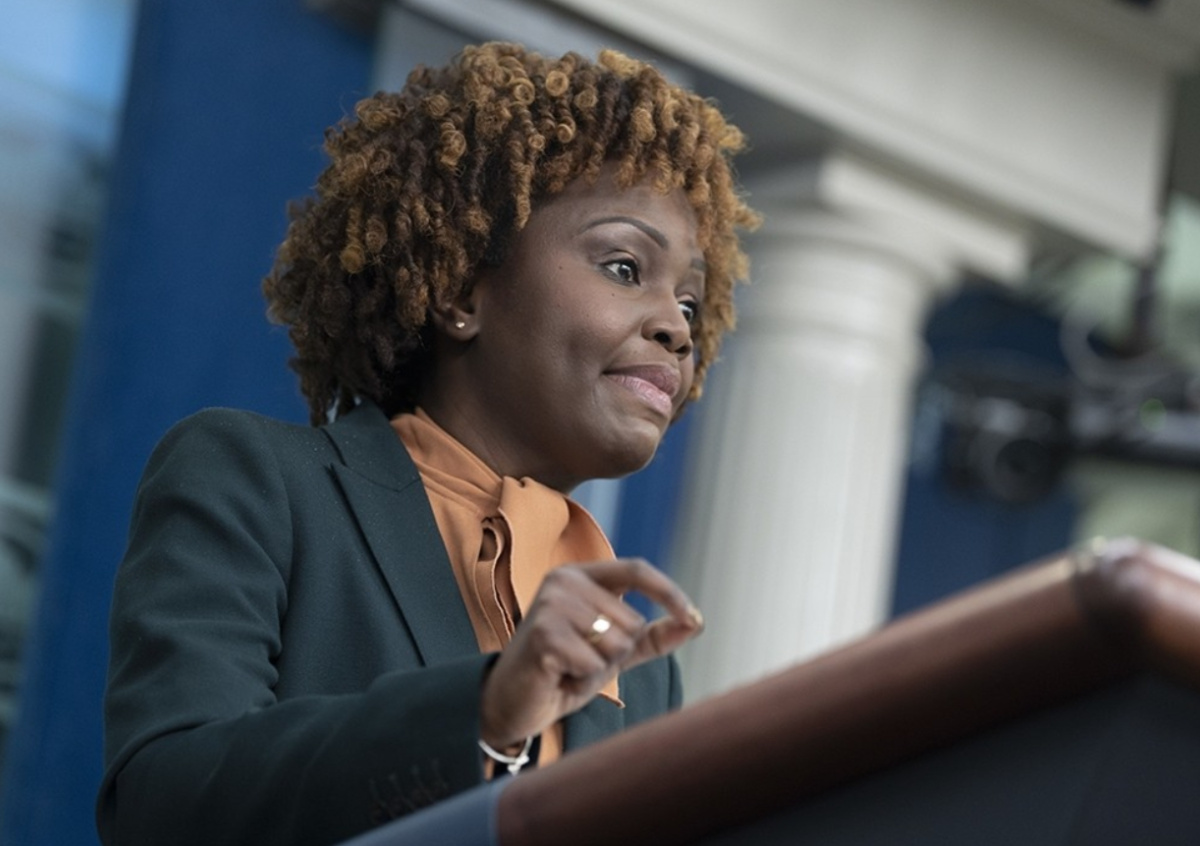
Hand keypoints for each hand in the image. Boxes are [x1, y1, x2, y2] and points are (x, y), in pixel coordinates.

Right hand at [479, 558, 702, 749]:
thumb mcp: (614, 650)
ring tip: (568, 668)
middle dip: (616, 654)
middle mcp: (563, 581)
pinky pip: (595, 664)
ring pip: (616, 644)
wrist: (512, 703)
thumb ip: (653, 635)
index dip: (668, 592)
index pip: (636, 569)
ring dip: (598, 669)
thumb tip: (697, 621)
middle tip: (580, 660)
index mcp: (580, 575)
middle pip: (631, 620)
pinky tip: (557, 677)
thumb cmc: (563, 670)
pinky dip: (583, 681)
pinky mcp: (543, 635)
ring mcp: (551, 605)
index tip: (693, 617)